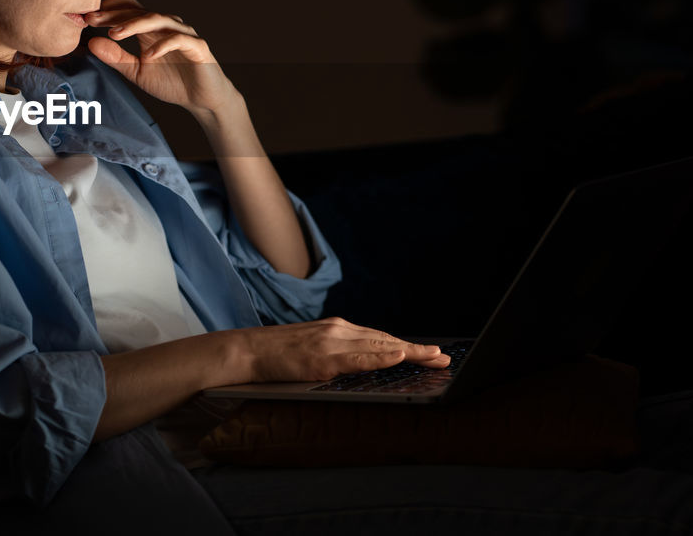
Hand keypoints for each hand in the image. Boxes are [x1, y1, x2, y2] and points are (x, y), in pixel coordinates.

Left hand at [85, 0, 238, 116]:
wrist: (203, 100)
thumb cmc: (172, 83)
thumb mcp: (137, 72)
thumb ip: (116, 58)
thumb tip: (92, 44)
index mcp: (150, 30)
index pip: (128, 10)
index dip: (108, 12)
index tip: (86, 19)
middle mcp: (166, 26)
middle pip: (139, 11)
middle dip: (114, 15)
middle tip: (92, 19)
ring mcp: (183, 34)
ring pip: (158, 19)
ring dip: (135, 24)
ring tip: (115, 33)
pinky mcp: (197, 46)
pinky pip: (178, 39)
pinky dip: (162, 45)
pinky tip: (147, 55)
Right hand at [241, 317, 451, 381]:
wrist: (248, 351)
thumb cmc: (276, 354)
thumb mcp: (312, 348)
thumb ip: (336, 352)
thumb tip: (360, 364)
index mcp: (337, 329)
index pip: (380, 338)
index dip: (406, 346)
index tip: (430, 353)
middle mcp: (338, 330)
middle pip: (386, 340)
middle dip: (417, 350)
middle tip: (444, 357)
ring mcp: (331, 342)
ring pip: (379, 346)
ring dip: (410, 352)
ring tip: (434, 358)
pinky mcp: (322, 358)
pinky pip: (358, 357)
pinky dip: (381, 357)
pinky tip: (399, 357)